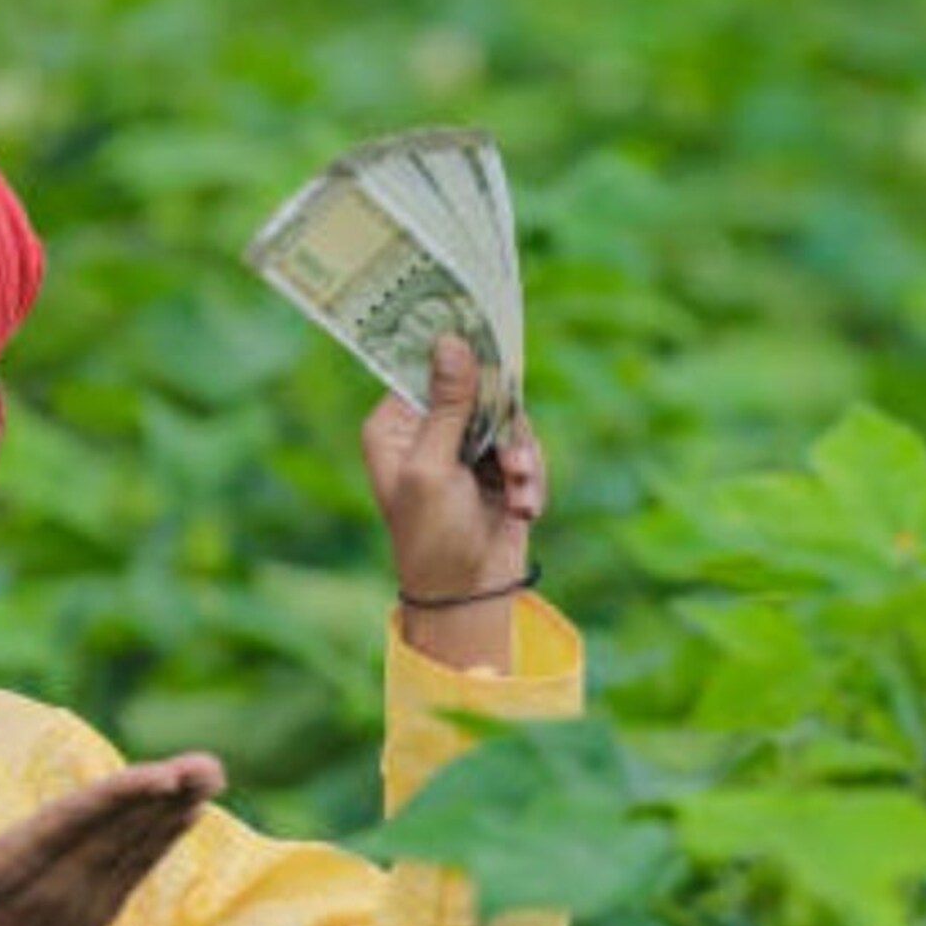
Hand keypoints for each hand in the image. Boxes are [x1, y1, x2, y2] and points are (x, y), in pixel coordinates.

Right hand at [0, 752, 225, 925]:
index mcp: (12, 872)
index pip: (75, 825)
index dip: (121, 799)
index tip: (164, 776)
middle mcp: (54, 892)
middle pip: (118, 834)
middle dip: (165, 798)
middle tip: (210, 765)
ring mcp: (76, 911)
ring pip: (132, 853)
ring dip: (174, 815)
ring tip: (211, 777)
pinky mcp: (88, 924)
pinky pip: (132, 876)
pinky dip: (160, 845)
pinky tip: (186, 817)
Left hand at [360, 335, 545, 670]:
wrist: (466, 597)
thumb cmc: (432, 537)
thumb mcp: (433, 467)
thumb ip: (447, 405)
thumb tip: (452, 341)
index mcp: (394, 424)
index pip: (424, 367)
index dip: (456, 352)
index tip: (484, 328)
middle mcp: (427, 430)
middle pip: (475, 388)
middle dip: (501, 425)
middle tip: (509, 460)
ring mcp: (464, 448)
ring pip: (508, 419)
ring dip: (521, 458)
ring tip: (519, 494)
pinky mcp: (497, 469)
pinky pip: (525, 448)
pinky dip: (531, 477)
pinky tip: (525, 508)